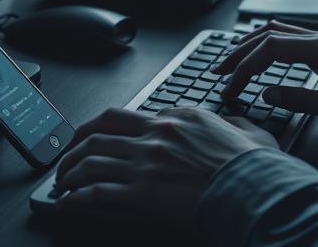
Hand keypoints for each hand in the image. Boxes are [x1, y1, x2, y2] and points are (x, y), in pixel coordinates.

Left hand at [54, 106, 277, 220]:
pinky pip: (97, 190)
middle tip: (67, 155)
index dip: (107, 129)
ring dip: (70, 170)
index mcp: (178, 117)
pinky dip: (77, 195)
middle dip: (76, 143)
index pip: (130, 116)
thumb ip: (231, 123)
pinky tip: (69, 201)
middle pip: (100, 131)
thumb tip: (232, 125)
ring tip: (63, 181)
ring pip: (91, 158)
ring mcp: (146, 162)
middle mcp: (157, 134)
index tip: (100, 139)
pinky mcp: (142, 192)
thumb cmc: (254, 165)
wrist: (255, 187)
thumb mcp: (247, 131)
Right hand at [213, 21, 317, 126]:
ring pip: (275, 32)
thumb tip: (267, 94)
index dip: (245, 67)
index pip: (270, 50)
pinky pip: (287, 37)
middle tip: (218, 73)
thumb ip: (301, 100)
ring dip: (250, 46)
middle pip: (267, 35)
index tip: (231, 86)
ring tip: (230, 63)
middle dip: (239, 54)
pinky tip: (258, 56)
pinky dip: (265, 45)